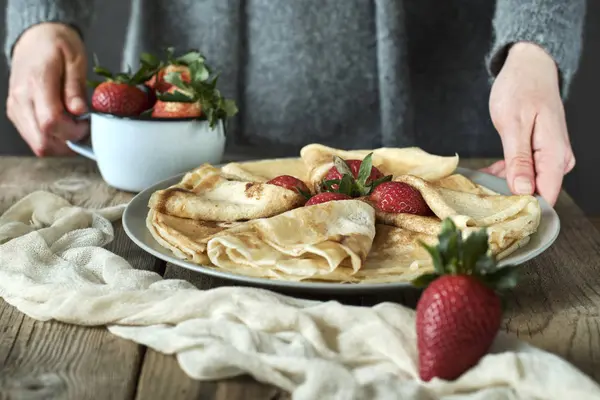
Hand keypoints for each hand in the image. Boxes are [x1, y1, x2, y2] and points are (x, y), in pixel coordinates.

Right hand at [7, 22, 88, 155]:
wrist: (35, 37)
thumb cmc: (57, 45)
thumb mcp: (75, 60)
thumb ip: (76, 88)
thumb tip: (79, 112)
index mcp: (37, 82)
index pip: (51, 122)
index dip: (73, 131)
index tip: (87, 124)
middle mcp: (21, 99)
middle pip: (42, 141)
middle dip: (68, 143)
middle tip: (84, 130)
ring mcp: (16, 108)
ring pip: (37, 144)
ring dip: (60, 144)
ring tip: (74, 127)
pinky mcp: (16, 113)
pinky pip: (33, 138)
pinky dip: (51, 139)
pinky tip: (63, 126)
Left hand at [483, 42, 574, 205]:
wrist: (529, 67)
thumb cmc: (521, 89)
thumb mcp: (513, 125)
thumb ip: (518, 160)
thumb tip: (524, 191)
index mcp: (555, 154)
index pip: (546, 196)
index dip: (523, 208)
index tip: (497, 214)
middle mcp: (558, 159)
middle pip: (536, 192)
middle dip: (509, 197)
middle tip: (480, 198)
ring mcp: (550, 156)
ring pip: (528, 183)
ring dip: (504, 186)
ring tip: (480, 185)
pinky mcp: (541, 153)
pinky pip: (524, 172)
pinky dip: (506, 174)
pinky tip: (488, 175)